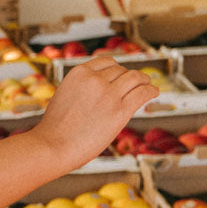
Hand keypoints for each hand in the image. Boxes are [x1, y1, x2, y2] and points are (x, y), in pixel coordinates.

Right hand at [28, 56, 159, 169]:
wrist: (53, 145)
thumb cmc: (55, 128)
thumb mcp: (65, 96)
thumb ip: (81, 88)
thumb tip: (97, 91)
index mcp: (79, 73)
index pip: (106, 62)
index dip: (117, 68)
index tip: (121, 74)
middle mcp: (95, 79)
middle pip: (121, 71)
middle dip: (128, 77)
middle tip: (136, 83)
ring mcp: (108, 94)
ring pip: (134, 78)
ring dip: (143, 80)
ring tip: (148, 84)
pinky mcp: (120, 110)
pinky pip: (142, 93)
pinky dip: (151, 90)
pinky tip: (154, 92)